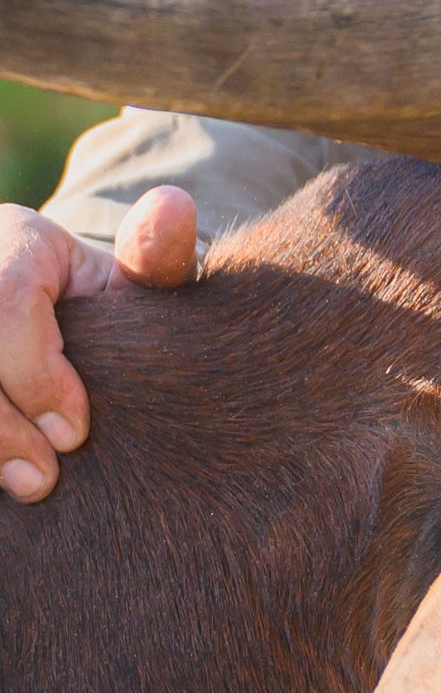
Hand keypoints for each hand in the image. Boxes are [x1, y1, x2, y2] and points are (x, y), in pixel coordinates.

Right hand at [0, 188, 197, 501]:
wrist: (65, 325)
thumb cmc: (106, 310)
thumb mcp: (133, 285)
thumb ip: (158, 258)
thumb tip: (172, 205)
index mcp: (13, 237)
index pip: (7, 300)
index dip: (36, 374)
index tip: (74, 434)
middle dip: (0, 422)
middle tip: (42, 479)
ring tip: (21, 487)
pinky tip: (0, 482)